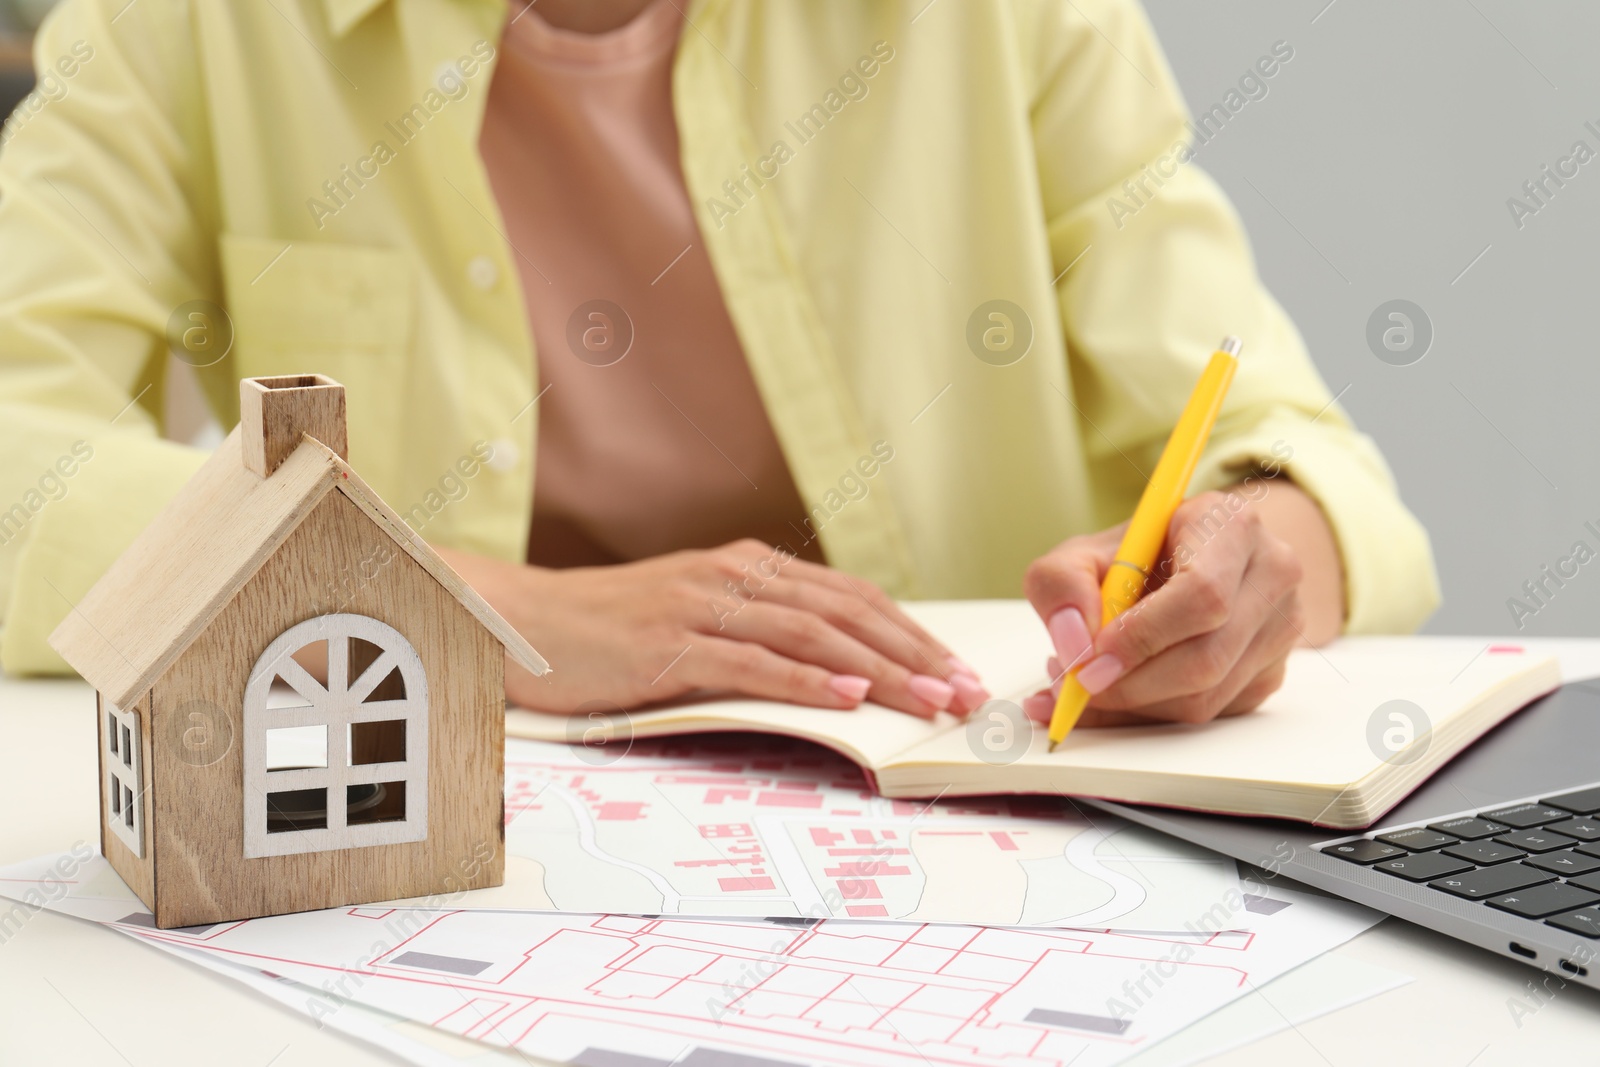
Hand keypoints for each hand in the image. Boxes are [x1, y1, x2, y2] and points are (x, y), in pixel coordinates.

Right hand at [438, 539, 989, 717]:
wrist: (524, 622)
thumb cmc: (611, 631)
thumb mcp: (695, 616)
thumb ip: (757, 630)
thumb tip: (836, 670)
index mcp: (747, 567)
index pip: (849, 595)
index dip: (909, 631)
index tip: (955, 668)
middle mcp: (733, 576)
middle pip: (845, 611)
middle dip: (914, 653)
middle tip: (964, 692)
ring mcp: (700, 607)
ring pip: (811, 635)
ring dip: (878, 670)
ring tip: (928, 700)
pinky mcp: (669, 646)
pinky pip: (751, 662)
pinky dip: (805, 680)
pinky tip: (847, 698)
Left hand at [1020, 489, 1305, 726]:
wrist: (1189, 562)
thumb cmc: (1137, 556)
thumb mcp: (1084, 551)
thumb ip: (1061, 584)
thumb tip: (1073, 645)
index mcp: (1230, 525)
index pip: (1200, 593)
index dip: (1142, 636)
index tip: (1091, 658)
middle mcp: (1271, 573)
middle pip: (1206, 657)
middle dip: (1131, 684)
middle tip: (1077, 685)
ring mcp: (1281, 627)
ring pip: (1207, 696)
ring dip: (1136, 705)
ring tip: (1090, 679)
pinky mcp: (1272, 672)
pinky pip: (1210, 714)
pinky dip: (1153, 714)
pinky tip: (1124, 688)